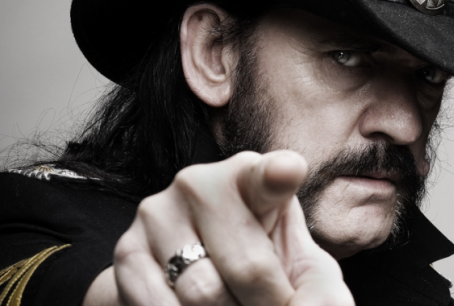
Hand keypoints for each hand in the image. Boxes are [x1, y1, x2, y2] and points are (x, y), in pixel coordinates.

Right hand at [85, 151, 353, 305]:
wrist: (186, 276)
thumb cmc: (261, 267)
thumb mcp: (300, 272)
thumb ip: (316, 286)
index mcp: (253, 178)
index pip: (268, 176)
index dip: (279, 174)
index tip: (288, 171)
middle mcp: (201, 182)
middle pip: (247, 268)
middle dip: (267, 305)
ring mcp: (158, 212)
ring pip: (203, 294)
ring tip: (236, 305)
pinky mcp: (127, 250)